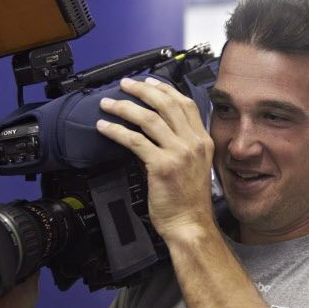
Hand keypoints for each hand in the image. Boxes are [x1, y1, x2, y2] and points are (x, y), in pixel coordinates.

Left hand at [96, 77, 215, 241]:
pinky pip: (135, 140)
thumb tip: (155, 132)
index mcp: (203, 141)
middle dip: (142, 90)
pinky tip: (104, 127)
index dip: (165, 90)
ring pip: (149, 118)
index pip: (185, 104)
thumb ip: (181, 147)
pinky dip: (116, 131)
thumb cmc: (189, 202)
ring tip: (108, 103)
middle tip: (124, 85)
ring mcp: (179, 153)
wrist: (190, 224)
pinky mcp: (162, 166)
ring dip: (125, 107)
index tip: (149, 82)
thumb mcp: (194, 167)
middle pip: (166, 105)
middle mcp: (194, 143)